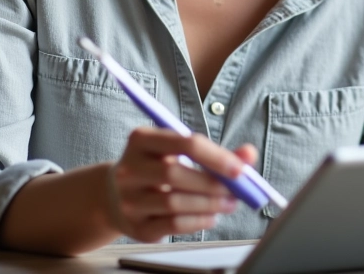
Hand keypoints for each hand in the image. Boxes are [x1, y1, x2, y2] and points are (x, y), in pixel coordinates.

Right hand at [107, 127, 257, 241]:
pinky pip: (171, 225)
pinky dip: (197, 221)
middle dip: (213, 184)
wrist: (114, 193)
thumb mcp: (177, 150)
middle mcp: (129, 168)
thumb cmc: (155, 165)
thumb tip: (249, 154)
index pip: (184, 143)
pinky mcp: (135, 225)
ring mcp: (129, 198)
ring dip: (209, 204)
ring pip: (174, 203)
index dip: (215, 156)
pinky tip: (211, 216)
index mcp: (141, 139)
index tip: (240, 168)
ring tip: (228, 202)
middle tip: (237, 190)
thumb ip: (214, 152)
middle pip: (176, 175)